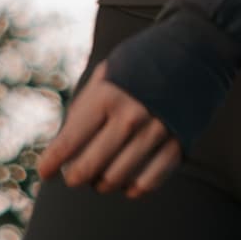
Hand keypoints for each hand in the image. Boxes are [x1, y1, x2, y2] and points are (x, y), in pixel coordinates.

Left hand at [39, 66, 182, 198]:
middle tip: (72, 177)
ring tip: (100, 176)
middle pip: (89, 168)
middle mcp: (132, 115)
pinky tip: (127, 182)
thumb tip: (62, 151)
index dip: (51, 163)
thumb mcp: (106, 76)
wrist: (195, 50)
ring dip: (102, 184)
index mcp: (107, 95)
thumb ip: (84, 110)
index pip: (69, 142)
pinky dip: (133, 188)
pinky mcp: (179, 144)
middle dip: (74, 178)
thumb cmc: (140, 66)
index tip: (45, 173)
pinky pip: (148, 183)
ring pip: (116, 180)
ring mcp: (158, 131)